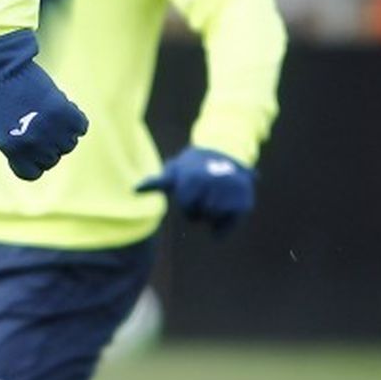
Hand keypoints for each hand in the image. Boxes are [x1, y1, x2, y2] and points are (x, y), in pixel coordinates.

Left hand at [0, 29, 88, 181]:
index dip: (36, 161)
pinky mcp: (62, 111)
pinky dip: (76, 119)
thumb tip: (47, 151)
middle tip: (43, 124)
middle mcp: (32, 144)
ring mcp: (48, 129)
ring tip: (51, 114)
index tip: (35, 148)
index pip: (34, 173)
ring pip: (69, 143)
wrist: (1, 68)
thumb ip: (22, 146)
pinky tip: (65, 108)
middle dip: (50, 144)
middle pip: (54, 158)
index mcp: (12, 150)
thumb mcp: (3, 130)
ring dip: (64, 131)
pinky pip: (81, 126)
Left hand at [136, 146, 254, 234]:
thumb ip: (156, 182)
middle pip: (201, 216)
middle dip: (200, 209)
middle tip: (206, 191)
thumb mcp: (174, 171)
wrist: (225, 153)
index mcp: (194, 180)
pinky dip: (225, 224)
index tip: (193, 190)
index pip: (188, 210)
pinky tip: (225, 208)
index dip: (188, 204)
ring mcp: (232, 193)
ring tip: (216, 195)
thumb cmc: (193, 165)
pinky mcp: (245, 201)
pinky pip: (230, 226)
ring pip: (215, 220)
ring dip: (212, 215)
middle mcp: (214, 185)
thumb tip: (135, 189)